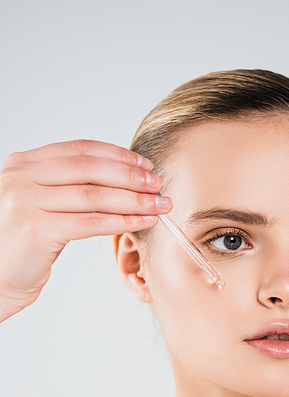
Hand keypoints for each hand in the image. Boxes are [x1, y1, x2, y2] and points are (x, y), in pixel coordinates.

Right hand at [0, 139, 171, 320]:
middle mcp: (21, 177)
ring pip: (93, 195)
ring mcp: (25, 201)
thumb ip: (66, 188)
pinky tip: (142, 222)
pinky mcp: (36, 229)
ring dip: (133, 200)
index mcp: (23, 164)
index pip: (79, 150)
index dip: (116, 155)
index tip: (144, 165)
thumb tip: (120, 180)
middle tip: (158, 185)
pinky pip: (90, 222)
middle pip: (89, 169)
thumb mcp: (41, 205)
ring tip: (158, 205)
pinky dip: (121, 221)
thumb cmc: (23, 246)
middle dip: (129, 176)